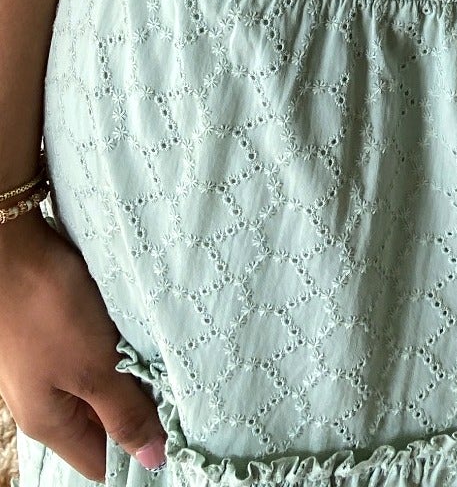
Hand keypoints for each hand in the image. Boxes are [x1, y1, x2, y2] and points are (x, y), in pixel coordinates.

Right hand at [0, 212, 166, 481]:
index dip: (138, 456)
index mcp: (48, 423)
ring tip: (169, 366)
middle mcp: (43, 402)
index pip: (99, 462)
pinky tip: (144, 338)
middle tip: (185, 397)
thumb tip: (152, 460)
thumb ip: (124, 413)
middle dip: (141, 414)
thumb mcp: (94, 366)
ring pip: (100, 388)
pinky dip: (119, 352)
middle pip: (101, 425)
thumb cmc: (47, 308)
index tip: (179, 439)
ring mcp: (47, 368)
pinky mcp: (54, 336)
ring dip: (132, 379)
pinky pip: (93, 358)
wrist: (12, 247)